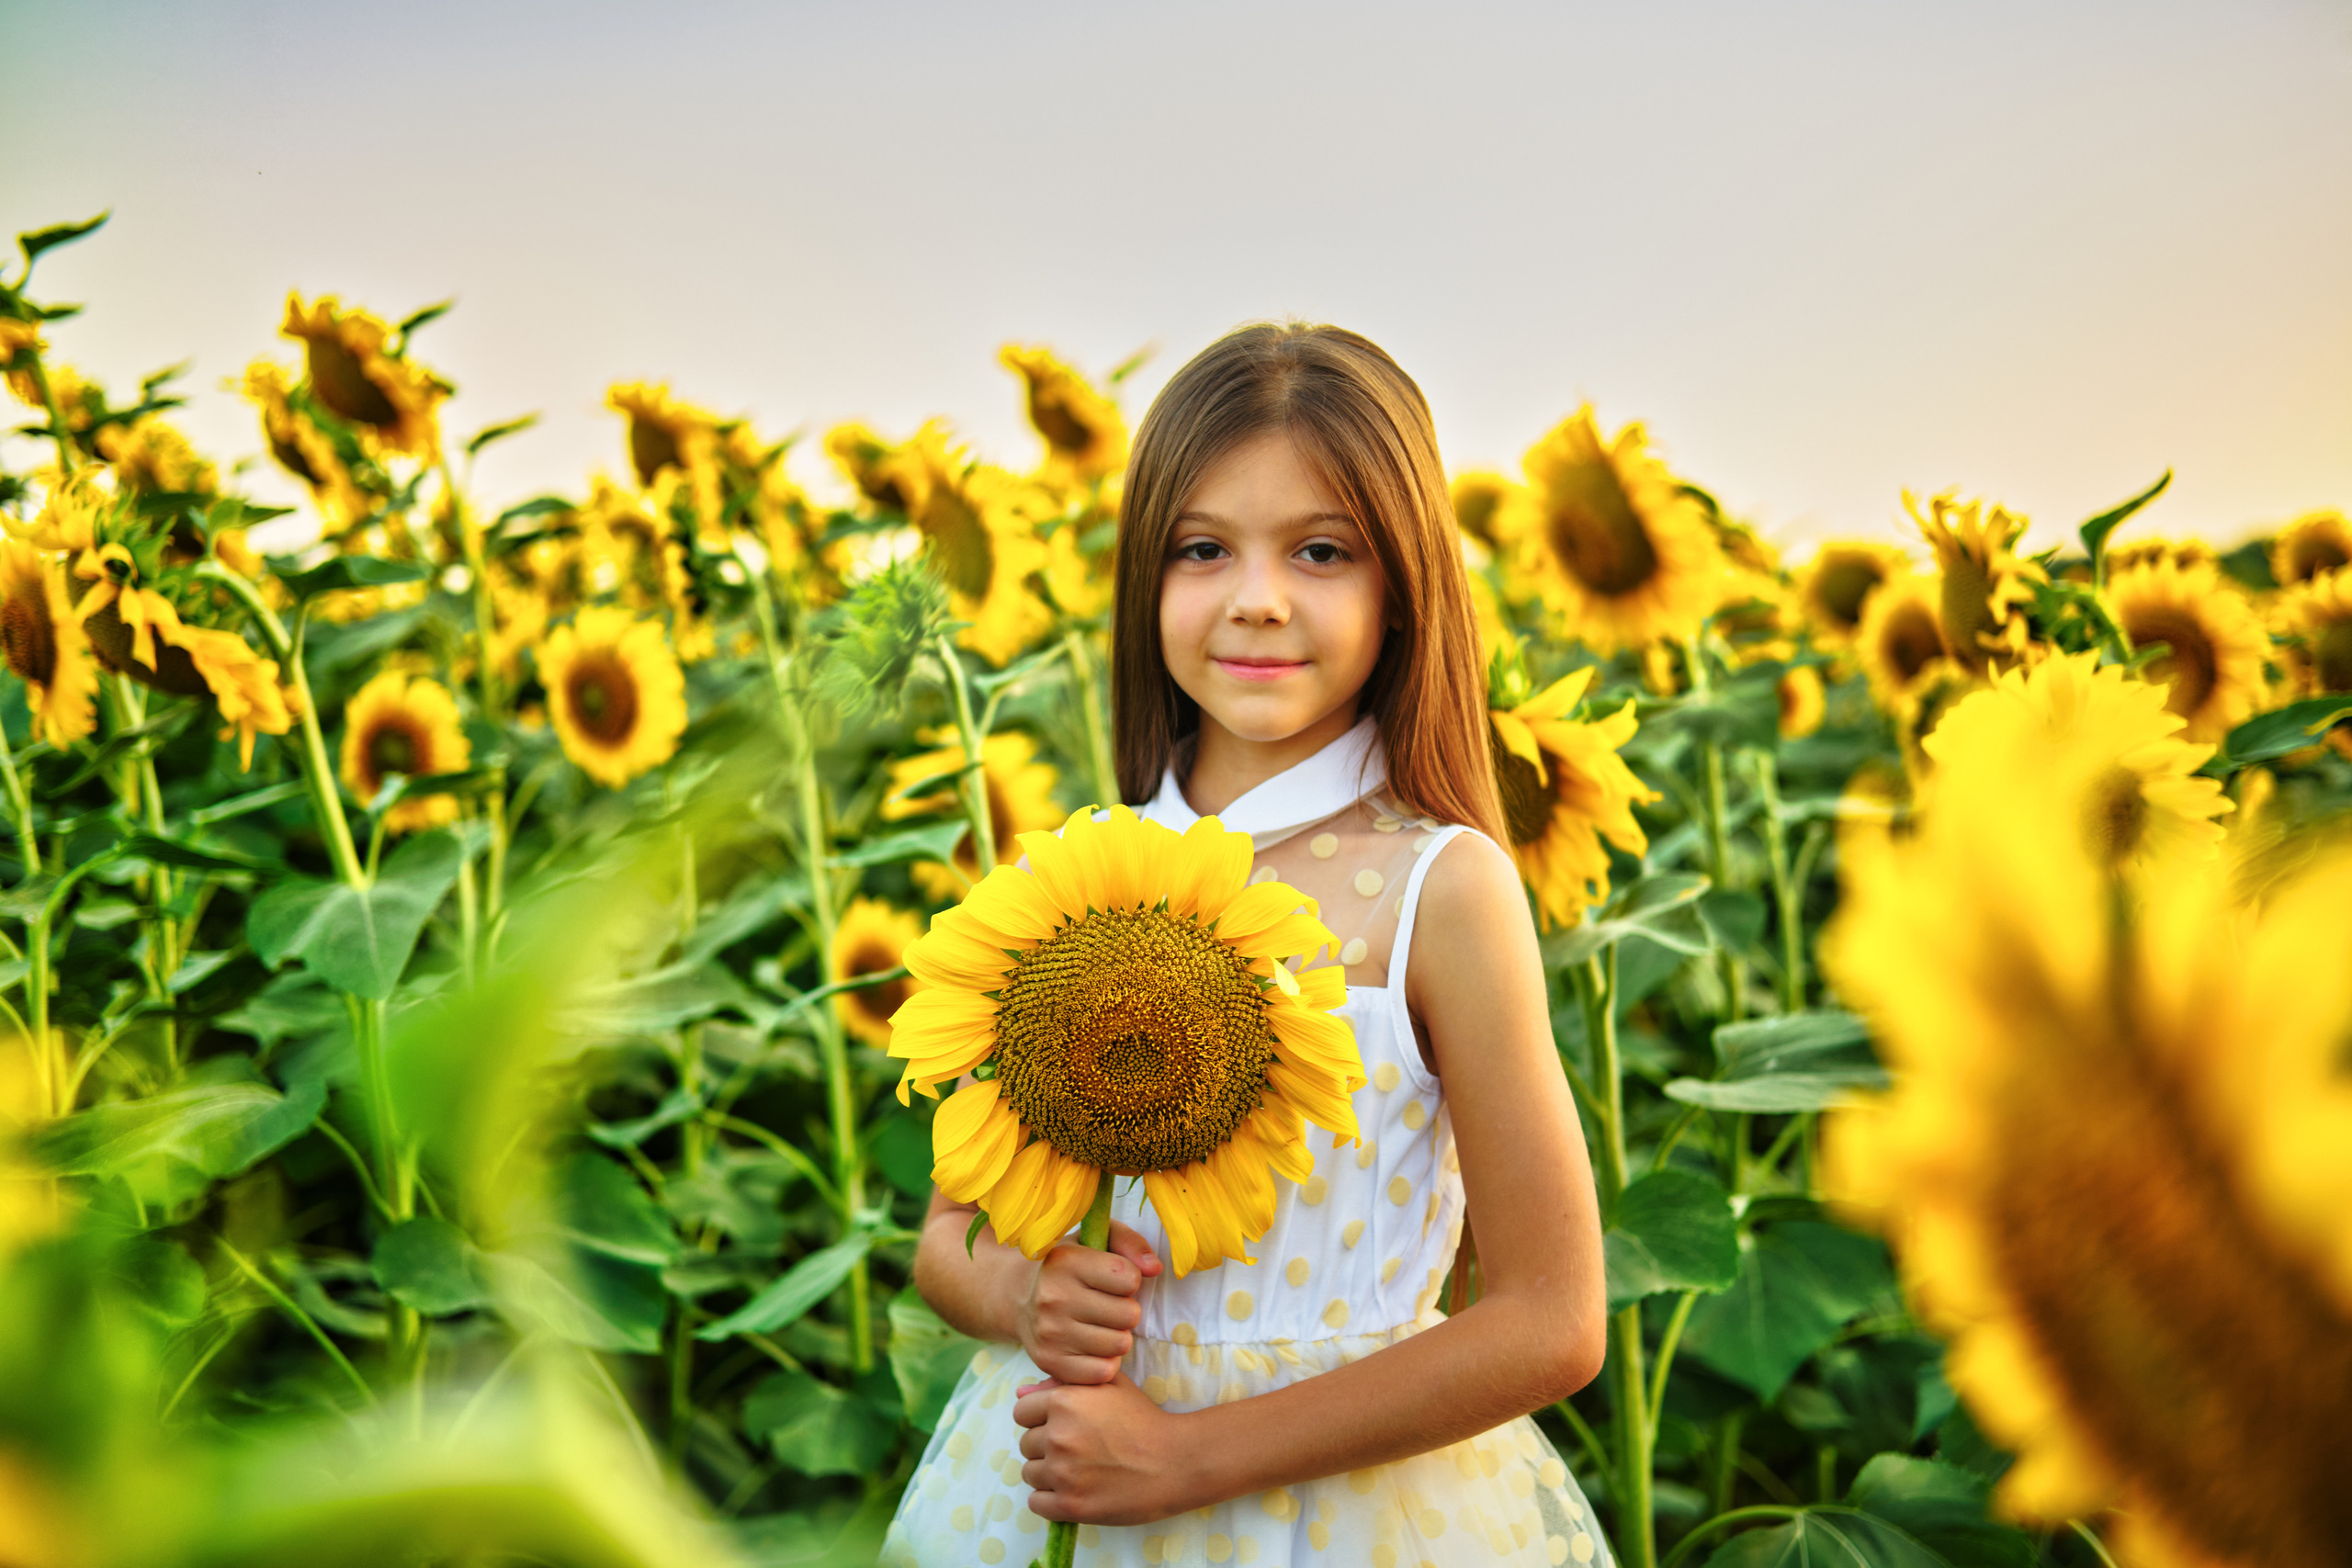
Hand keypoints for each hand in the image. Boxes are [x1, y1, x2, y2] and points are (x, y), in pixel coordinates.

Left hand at [1014, 1373, 1185, 1525]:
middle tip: (1079, 1450)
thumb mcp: (1109, 1386)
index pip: (1022, 1412)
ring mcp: (1063, 1473)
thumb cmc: (1143, 1419)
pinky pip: (1036, 1503)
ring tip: (1080, 1471)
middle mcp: (1058, 1436)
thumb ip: (1063, 1383)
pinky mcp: (1070, 1506)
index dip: (1041, 1418)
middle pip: (1026, 1444)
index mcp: (1064, 1402)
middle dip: (1046, 1447)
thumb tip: (1021, 1393)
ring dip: (1048, 1474)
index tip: (1064, 1426)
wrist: (1175, 1461)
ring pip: (1030, 1474)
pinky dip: (1050, 1500)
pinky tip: (1074, 1491)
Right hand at [1015, 1220, 1160, 1384]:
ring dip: (1118, 1335)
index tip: (1113, 1279)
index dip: (1130, 1279)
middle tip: (1108, 1305)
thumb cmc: (1069, 1265)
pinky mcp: (1050, 1363)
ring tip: (1100, 1324)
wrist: (1019, 1297)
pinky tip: (1092, 1345)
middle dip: (1126, 1309)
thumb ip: (1130, 1243)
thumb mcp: (1096, 1239)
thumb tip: (1154, 1268)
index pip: (1129, 1278)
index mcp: (1066, 1261)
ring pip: (1120, 1344)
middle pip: (1129, 1314)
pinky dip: (1105, 1361)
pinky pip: (1104, 1371)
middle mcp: (1053, 1297)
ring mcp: (1050, 1333)